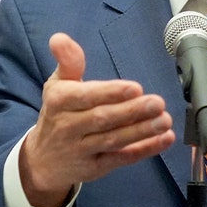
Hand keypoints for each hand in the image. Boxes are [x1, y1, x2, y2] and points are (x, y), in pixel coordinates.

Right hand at [18, 32, 175, 206]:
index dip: (110, 93)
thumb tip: (59, 38)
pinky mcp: (95, 168)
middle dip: (132, 112)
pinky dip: (144, 149)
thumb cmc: (58, 113)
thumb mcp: (58, 84)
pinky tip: (164, 139)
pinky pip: (122, 158)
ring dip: (142, 131)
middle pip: (103, 120)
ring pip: (114, 140)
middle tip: (157, 103)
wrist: (42, 160)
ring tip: (165, 120)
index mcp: (59, 101)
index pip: (85, 97)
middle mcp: (68, 127)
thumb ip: (68, 61)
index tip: (135, 88)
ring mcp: (81, 150)